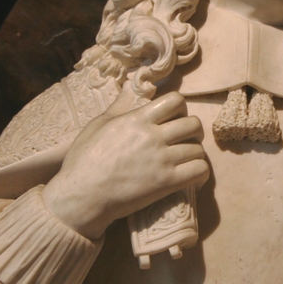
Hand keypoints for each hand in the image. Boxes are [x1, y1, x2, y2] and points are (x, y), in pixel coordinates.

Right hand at [41, 88, 208, 240]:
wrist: (82, 195)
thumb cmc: (84, 160)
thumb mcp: (98, 125)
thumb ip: (119, 106)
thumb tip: (129, 89)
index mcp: (137, 119)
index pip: (175, 101)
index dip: (180, 108)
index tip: (175, 118)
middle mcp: (153, 136)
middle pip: (193, 124)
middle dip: (193, 131)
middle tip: (186, 140)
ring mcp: (162, 159)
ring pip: (198, 149)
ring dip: (195, 154)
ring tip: (187, 161)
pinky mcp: (166, 182)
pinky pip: (199, 170)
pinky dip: (201, 173)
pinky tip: (193, 177)